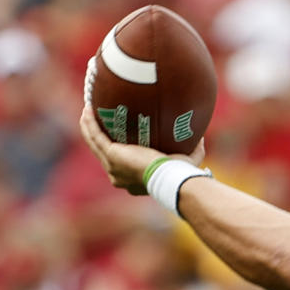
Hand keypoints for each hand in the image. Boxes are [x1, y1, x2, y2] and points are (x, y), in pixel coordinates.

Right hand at [78, 103, 204, 196]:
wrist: (170, 179)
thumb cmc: (180, 173)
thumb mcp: (186, 161)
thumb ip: (194, 150)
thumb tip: (201, 137)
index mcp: (132, 179)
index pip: (120, 165)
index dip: (117, 150)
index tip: (118, 137)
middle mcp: (118, 175)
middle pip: (103, 153)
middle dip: (98, 136)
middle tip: (97, 119)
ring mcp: (112, 166)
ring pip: (94, 144)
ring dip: (89, 127)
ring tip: (88, 111)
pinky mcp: (111, 155)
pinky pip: (95, 136)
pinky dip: (90, 123)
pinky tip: (87, 109)